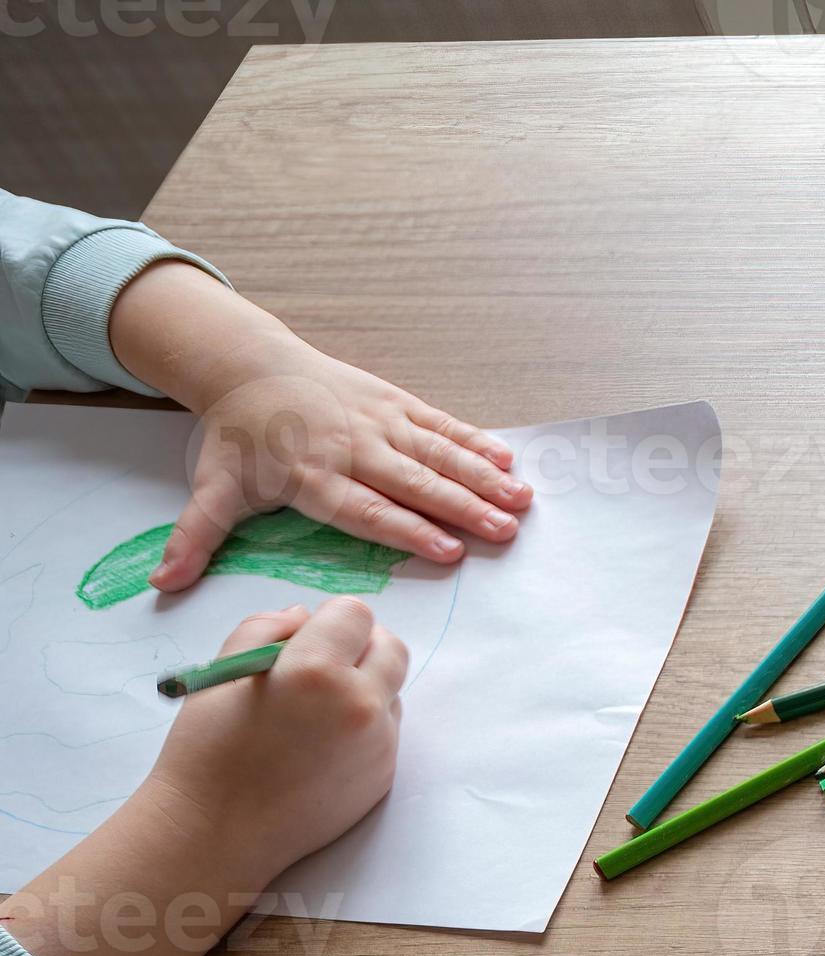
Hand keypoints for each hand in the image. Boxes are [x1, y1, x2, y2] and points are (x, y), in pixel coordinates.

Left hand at [104, 262, 533, 592]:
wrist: (248, 363)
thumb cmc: (241, 437)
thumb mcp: (215, 486)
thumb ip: (196, 537)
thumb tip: (163, 584)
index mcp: (312, 476)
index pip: (365, 509)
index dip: (405, 529)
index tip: (445, 549)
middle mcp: (351, 447)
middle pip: (413, 482)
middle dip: (461, 507)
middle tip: (504, 530)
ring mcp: (377, 421)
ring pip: (436, 453)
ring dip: (481, 477)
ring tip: (522, 499)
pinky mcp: (393, 402)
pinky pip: (438, 423)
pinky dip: (473, 440)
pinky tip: (505, 458)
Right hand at [143, 600, 407, 891]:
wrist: (218, 831)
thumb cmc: (208, 749)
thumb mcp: (223, 672)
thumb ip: (266, 629)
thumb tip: (304, 615)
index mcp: (317, 670)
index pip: (356, 614)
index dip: (332, 619)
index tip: (310, 635)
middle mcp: (360, 704)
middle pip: (392, 648)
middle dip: (361, 645)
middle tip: (324, 661)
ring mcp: (379, 744)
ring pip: (392, 691)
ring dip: (364, 686)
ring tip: (313, 710)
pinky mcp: (385, 775)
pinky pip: (386, 731)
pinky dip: (363, 726)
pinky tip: (320, 745)